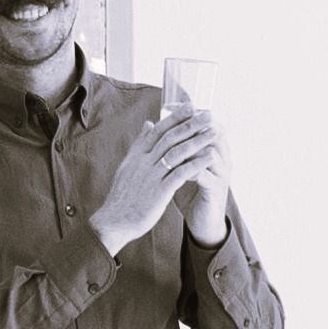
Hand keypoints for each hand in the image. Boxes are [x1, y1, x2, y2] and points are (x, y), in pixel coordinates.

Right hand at [94, 103, 215, 251]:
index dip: (175, 118)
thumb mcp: (128, 166)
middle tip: (208, 114)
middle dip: (191, 124)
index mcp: (137, 155)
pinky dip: (196, 164)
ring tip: (214, 132)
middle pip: (170, 137)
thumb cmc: (122, 196)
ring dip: (197, 141)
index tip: (191, 107)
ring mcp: (151, 176)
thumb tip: (147, 123)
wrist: (113, 221)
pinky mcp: (158, 192)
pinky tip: (209, 158)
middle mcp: (143, 162)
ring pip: (177, 153)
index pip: (158, 130)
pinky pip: (180, 174)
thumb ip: (139, 144)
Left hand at [167, 97, 231, 244]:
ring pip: (212, 152)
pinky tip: (180, 168)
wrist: (201, 221)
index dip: (191, 114)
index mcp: (213, 149)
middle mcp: (222, 159)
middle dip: (194, 125)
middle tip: (176, 119)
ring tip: (177, 142)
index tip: (172, 107)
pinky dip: (194, 170)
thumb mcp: (177, 164)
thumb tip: (151, 124)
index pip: (207, 123)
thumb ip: (168, 145)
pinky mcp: (216, 191)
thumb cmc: (189, 191)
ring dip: (195, 146)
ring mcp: (221, 175)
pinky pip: (208, 177)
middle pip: (214, 133)